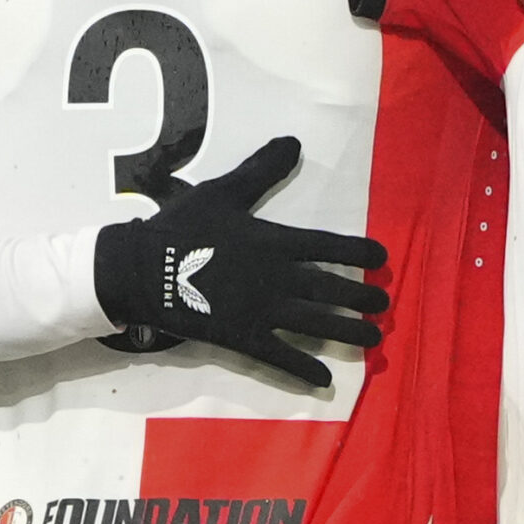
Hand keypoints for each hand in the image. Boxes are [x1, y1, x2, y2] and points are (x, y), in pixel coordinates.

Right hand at [93, 138, 388, 386]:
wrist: (139, 269)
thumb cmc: (182, 228)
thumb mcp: (223, 191)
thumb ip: (261, 170)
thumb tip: (294, 142)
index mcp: (275, 241)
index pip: (329, 246)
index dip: (359, 252)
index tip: (382, 259)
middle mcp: (277, 278)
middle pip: (331, 289)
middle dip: (362, 298)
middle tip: (384, 305)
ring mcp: (261, 310)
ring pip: (316, 325)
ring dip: (348, 333)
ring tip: (373, 339)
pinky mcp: (241, 337)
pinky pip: (279, 357)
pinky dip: (304, 369)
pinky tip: (326, 381)